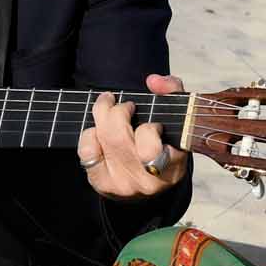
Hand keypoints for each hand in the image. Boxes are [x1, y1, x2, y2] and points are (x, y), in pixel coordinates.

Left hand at [78, 73, 189, 199]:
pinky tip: (99, 130)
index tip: (154, 124)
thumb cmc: (166, 143)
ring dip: (103, 115)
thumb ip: (172, 92)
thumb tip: (153, 81)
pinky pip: (87, 151)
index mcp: (170, 169)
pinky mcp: (102, 183)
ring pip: (104, 139)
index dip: (149, 130)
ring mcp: (121, 184)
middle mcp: (145, 181)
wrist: (152, 179)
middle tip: (126, 105)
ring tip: (109, 107)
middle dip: (119, 111)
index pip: (151, 150)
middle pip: (119, 137)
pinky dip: (90, 134)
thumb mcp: (178, 118)